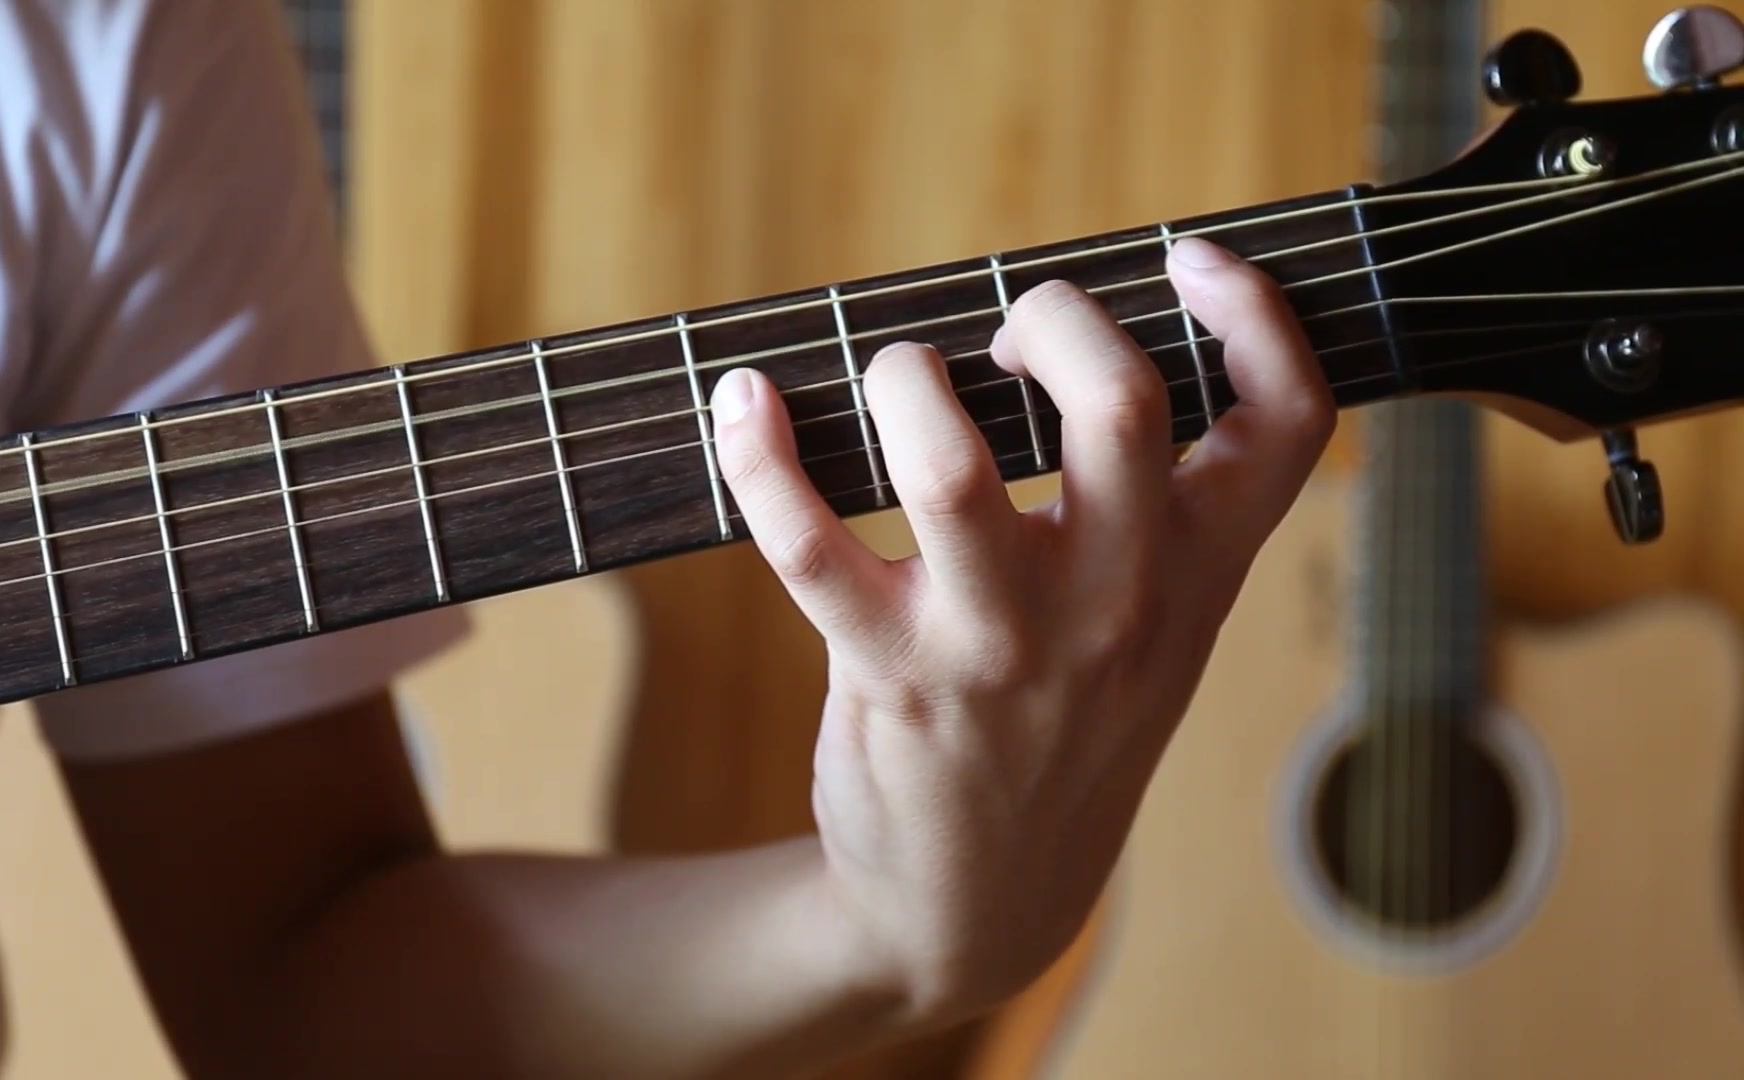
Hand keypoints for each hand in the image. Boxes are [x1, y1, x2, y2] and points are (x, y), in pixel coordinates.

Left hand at [708, 237, 1335, 1022]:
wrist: (980, 903)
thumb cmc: (1061, 728)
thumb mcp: (1150, 633)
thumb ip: (1151, 513)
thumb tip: (1074, 349)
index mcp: (1197, 578)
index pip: (1286, 429)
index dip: (1259, 319)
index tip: (1190, 259)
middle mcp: (1118, 607)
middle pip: (1123, 409)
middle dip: (1056, 322)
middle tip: (1006, 333)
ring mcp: (1004, 648)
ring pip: (956, 473)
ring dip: (907, 385)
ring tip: (893, 375)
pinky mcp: (895, 677)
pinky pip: (810, 544)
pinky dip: (762, 456)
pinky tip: (742, 403)